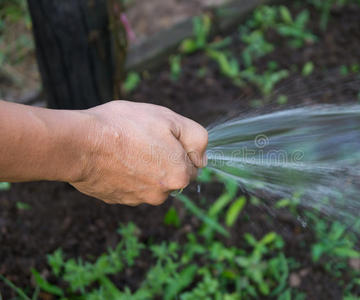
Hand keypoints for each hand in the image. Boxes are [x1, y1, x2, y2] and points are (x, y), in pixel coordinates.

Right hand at [71, 101, 207, 205]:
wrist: (79, 144)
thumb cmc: (125, 127)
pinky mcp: (117, 200)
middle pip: (172, 174)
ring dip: (144, 166)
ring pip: (150, 180)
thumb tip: (203, 157)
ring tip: (125, 147)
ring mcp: (137, 200)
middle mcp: (161, 194)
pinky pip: (129, 184)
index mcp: (179, 176)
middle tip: (143, 139)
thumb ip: (197, 138)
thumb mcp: (170, 119)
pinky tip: (113, 157)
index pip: (193, 164)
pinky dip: (125, 173)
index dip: (180, 146)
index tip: (163, 135)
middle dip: (164, 158)